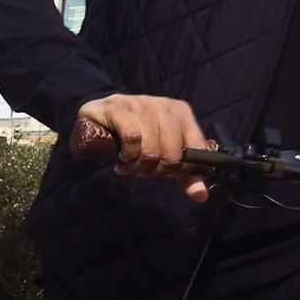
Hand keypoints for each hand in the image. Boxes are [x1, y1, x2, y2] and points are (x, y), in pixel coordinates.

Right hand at [70, 94, 210, 202]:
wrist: (99, 116)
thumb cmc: (137, 137)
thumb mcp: (163, 154)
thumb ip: (184, 175)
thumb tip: (200, 195)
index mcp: (182, 112)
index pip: (197, 148)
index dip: (183, 170)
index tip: (168, 175)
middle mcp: (164, 105)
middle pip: (172, 153)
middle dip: (157, 171)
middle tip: (144, 171)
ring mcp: (141, 104)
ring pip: (151, 148)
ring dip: (139, 166)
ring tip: (131, 165)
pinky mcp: (118, 108)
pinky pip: (132, 138)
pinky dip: (128, 155)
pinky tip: (123, 157)